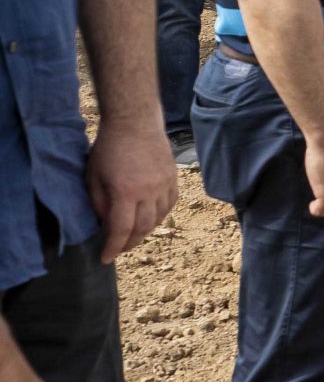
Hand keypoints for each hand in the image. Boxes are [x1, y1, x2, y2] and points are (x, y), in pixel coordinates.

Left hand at [86, 117, 176, 262]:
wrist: (135, 123)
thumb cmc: (109, 149)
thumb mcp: (93, 177)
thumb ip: (99, 203)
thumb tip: (106, 224)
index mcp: (125, 192)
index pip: (120, 230)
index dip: (112, 248)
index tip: (105, 258)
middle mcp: (148, 192)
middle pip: (142, 228)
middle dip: (129, 243)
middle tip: (119, 249)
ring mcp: (164, 185)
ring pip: (158, 219)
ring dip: (145, 231)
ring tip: (134, 236)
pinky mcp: (173, 179)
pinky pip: (170, 205)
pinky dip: (160, 216)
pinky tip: (151, 218)